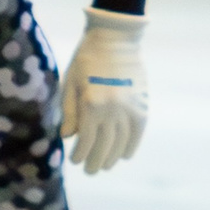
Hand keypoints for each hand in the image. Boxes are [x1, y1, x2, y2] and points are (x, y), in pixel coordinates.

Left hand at [61, 7, 147, 173]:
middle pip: (104, 146)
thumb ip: (69, 111)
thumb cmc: (86, 59)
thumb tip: (68, 137)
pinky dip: (131, 146)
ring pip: (121, 143)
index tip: (75, 161)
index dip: (80, 154)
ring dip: (112, 157)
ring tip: (104, 165)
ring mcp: (129, 108)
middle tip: (89, 171)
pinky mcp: (142, 105)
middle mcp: (112, 109)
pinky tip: (123, 155)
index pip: (85, 140)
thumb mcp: (70, 82)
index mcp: (91, 104)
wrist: (116, 38)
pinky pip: (137, 132)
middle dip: (95, 162)